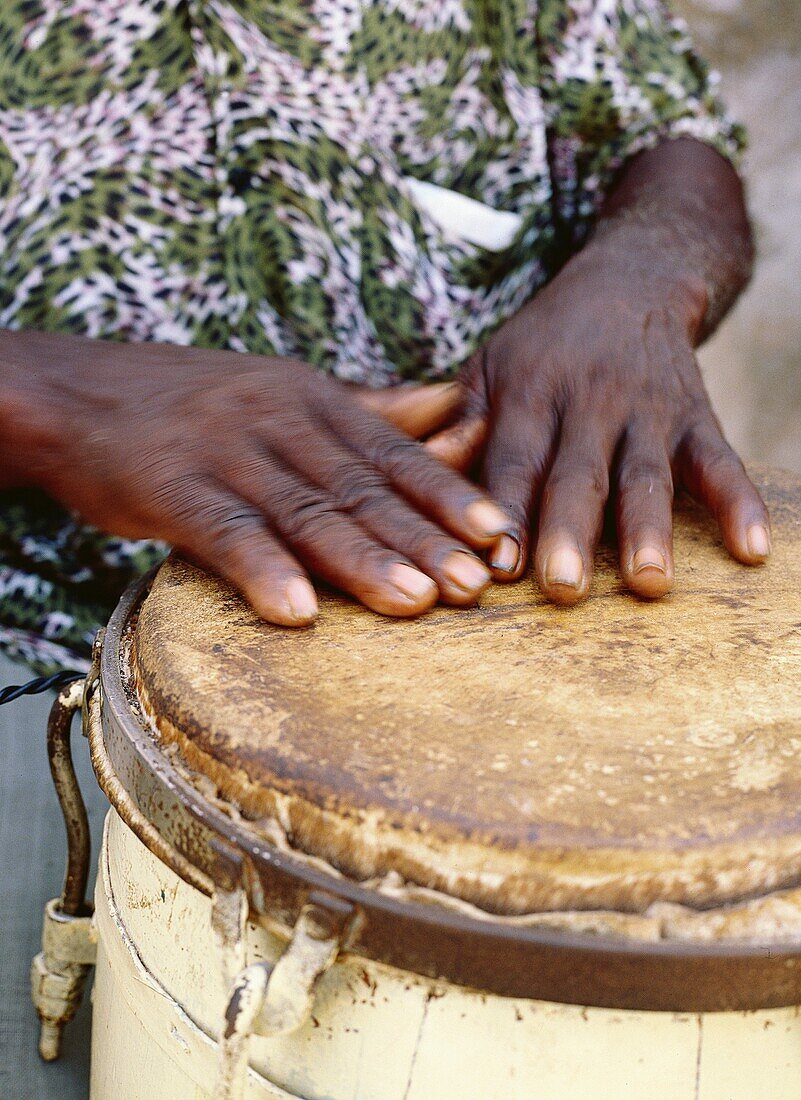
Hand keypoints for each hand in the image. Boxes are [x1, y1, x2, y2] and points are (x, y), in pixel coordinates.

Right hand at [0, 332, 508, 622]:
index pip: (393, 453)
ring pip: (305, 511)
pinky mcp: (171, 487)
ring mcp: (225, 452)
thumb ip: (370, 408)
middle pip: (361, 487)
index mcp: (312, 400)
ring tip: (415, 601)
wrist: (74, 392)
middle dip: (423, 538)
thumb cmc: (192, 403)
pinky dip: (261, 571)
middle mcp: (278, 421)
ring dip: (362, 560)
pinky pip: (224, 533)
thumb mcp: (286, 391)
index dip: (448, 496)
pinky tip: (296, 613)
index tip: (499, 536)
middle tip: (476, 585)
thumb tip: (450, 405)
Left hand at [426, 243, 770, 603]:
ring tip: (649, 583)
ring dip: (648, 529)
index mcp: (530, 391)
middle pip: (578, 472)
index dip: (506, 510)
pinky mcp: (696, 414)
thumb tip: (424, 469)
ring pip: (646, 473)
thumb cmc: (543, 344)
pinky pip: (720, 460)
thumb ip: (460, 421)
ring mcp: (647, 409)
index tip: (496, 564)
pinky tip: (751, 549)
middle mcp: (589, 400)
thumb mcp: (490, 365)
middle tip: (563, 587)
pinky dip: (739, 502)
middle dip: (571, 530)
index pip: (515, 460)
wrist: (629, 279)